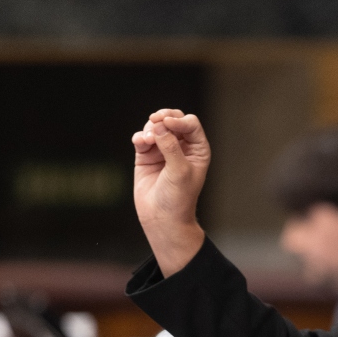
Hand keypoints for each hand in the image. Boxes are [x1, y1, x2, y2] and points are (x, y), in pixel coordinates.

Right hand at [131, 108, 209, 275]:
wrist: (162, 219)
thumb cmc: (178, 198)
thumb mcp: (179, 171)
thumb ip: (170, 146)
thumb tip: (159, 125)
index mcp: (197, 149)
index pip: (190, 124)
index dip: (179, 120)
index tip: (168, 125)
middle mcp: (181, 147)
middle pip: (173, 120)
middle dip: (164, 117)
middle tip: (155, 120)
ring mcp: (163, 150)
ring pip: (156, 127)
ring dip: (150, 128)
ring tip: (147, 140)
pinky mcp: (146, 156)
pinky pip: (142, 138)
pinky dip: (140, 137)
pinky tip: (140, 143)